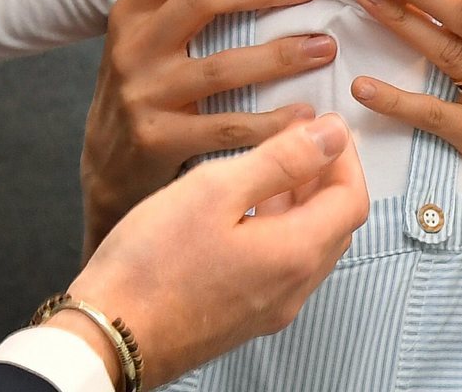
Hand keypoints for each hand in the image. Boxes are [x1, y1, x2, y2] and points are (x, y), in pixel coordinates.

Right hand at [64, 113, 368, 387]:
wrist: (109, 335)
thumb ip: (281, 160)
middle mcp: (293, 289)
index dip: (345, 157)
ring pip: (308, 247)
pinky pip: (281, 267)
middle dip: (327, 177)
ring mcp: (269, 309)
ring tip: (271, 166)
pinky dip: (278, 229)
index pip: (352, 199)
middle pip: (336, 225)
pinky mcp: (243, 317)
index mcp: (295, 254)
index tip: (324, 126)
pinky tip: (243, 210)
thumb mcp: (216, 190)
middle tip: (301, 140)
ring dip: (302, 203)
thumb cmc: (152, 263)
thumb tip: (331, 135)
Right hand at [81, 0, 332, 248]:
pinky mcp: (159, 140)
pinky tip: (305, 115)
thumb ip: (182, 3)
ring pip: (222, 66)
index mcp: (131, 12)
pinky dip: (272, 122)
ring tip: (325, 48)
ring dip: (283, 55)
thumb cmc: (145, 92)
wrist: (106, 170)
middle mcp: (133, 47)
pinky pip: (227, 126)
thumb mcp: (146, 40)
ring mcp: (144, 95)